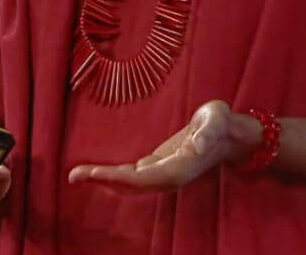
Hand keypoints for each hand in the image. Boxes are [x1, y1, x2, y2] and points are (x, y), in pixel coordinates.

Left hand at [67, 100, 262, 193]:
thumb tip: (199, 144)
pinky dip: (114, 175)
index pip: (143, 178)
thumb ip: (209, 132)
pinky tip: (99, 173)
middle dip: (103, 181)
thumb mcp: (217, 119)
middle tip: (74, 175)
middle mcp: (169, 175)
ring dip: (105, 180)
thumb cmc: (223, 123)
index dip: (119, 179)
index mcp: (180, 167)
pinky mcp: (160, 165)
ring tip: (79, 174)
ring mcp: (164, 172)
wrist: (231, 134)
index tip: (97, 174)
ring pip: (130, 183)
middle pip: (131, 185)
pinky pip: (133, 176)